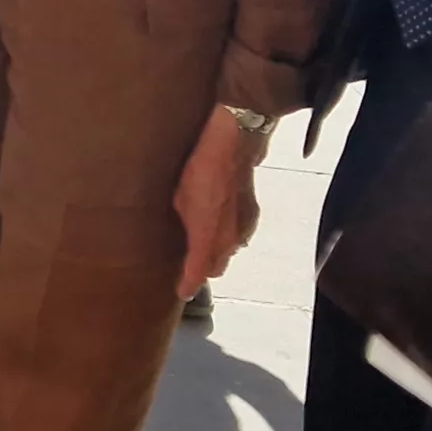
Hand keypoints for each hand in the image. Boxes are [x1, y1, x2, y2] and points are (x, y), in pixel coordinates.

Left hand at [171, 104, 266, 293]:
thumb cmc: (201, 164)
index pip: (200, 268)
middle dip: (203, 271)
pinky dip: (230, 240)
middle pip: (217, 263)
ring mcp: (244, 221)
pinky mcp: (250, 209)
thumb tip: (186, 235)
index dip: (190, 282)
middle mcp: (230, 233)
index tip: (182, 292)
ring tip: (204, 258)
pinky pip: (240, 234)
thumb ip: (184, 220)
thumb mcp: (181, 194)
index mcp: (209, 232)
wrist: (237, 138)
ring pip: (230, 249)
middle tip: (189, 275)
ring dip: (218, 255)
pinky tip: (225, 236)